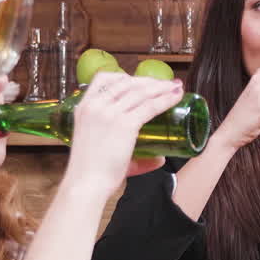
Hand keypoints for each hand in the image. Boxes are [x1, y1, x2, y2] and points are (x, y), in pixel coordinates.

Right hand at [62, 72, 185, 197]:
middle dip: (149, 81)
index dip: (125, 76)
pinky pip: (150, 106)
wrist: (86, 183)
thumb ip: (126, 150)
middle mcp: (96, 106)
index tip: (140, 81)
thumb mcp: (99, 147)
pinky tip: (176, 98)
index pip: (103, 79)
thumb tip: (158, 158)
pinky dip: (165, 100)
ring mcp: (110, 114)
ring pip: (141, 92)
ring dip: (162, 87)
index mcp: (84, 107)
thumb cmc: (92, 170)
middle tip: (165, 85)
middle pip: (127, 83)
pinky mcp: (125, 125)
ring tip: (176, 88)